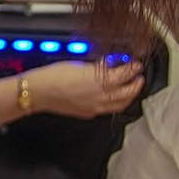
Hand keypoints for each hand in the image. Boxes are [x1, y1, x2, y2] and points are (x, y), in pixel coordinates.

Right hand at [19, 58, 145, 119]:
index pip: (126, 74)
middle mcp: (102, 96)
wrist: (39, 92)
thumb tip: (108, 64)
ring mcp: (96, 107)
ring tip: (131, 88)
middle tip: (139, 77)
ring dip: (129, 96)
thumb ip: (97, 67)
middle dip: (136, 84)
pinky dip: (116, 103)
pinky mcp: (88, 114)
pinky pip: (108, 110)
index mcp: (101, 81)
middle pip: (128, 93)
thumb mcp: (78, 64)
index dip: (133, 68)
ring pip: (121, 105)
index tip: (136, 64)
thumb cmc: (54, 76)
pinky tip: (114, 97)